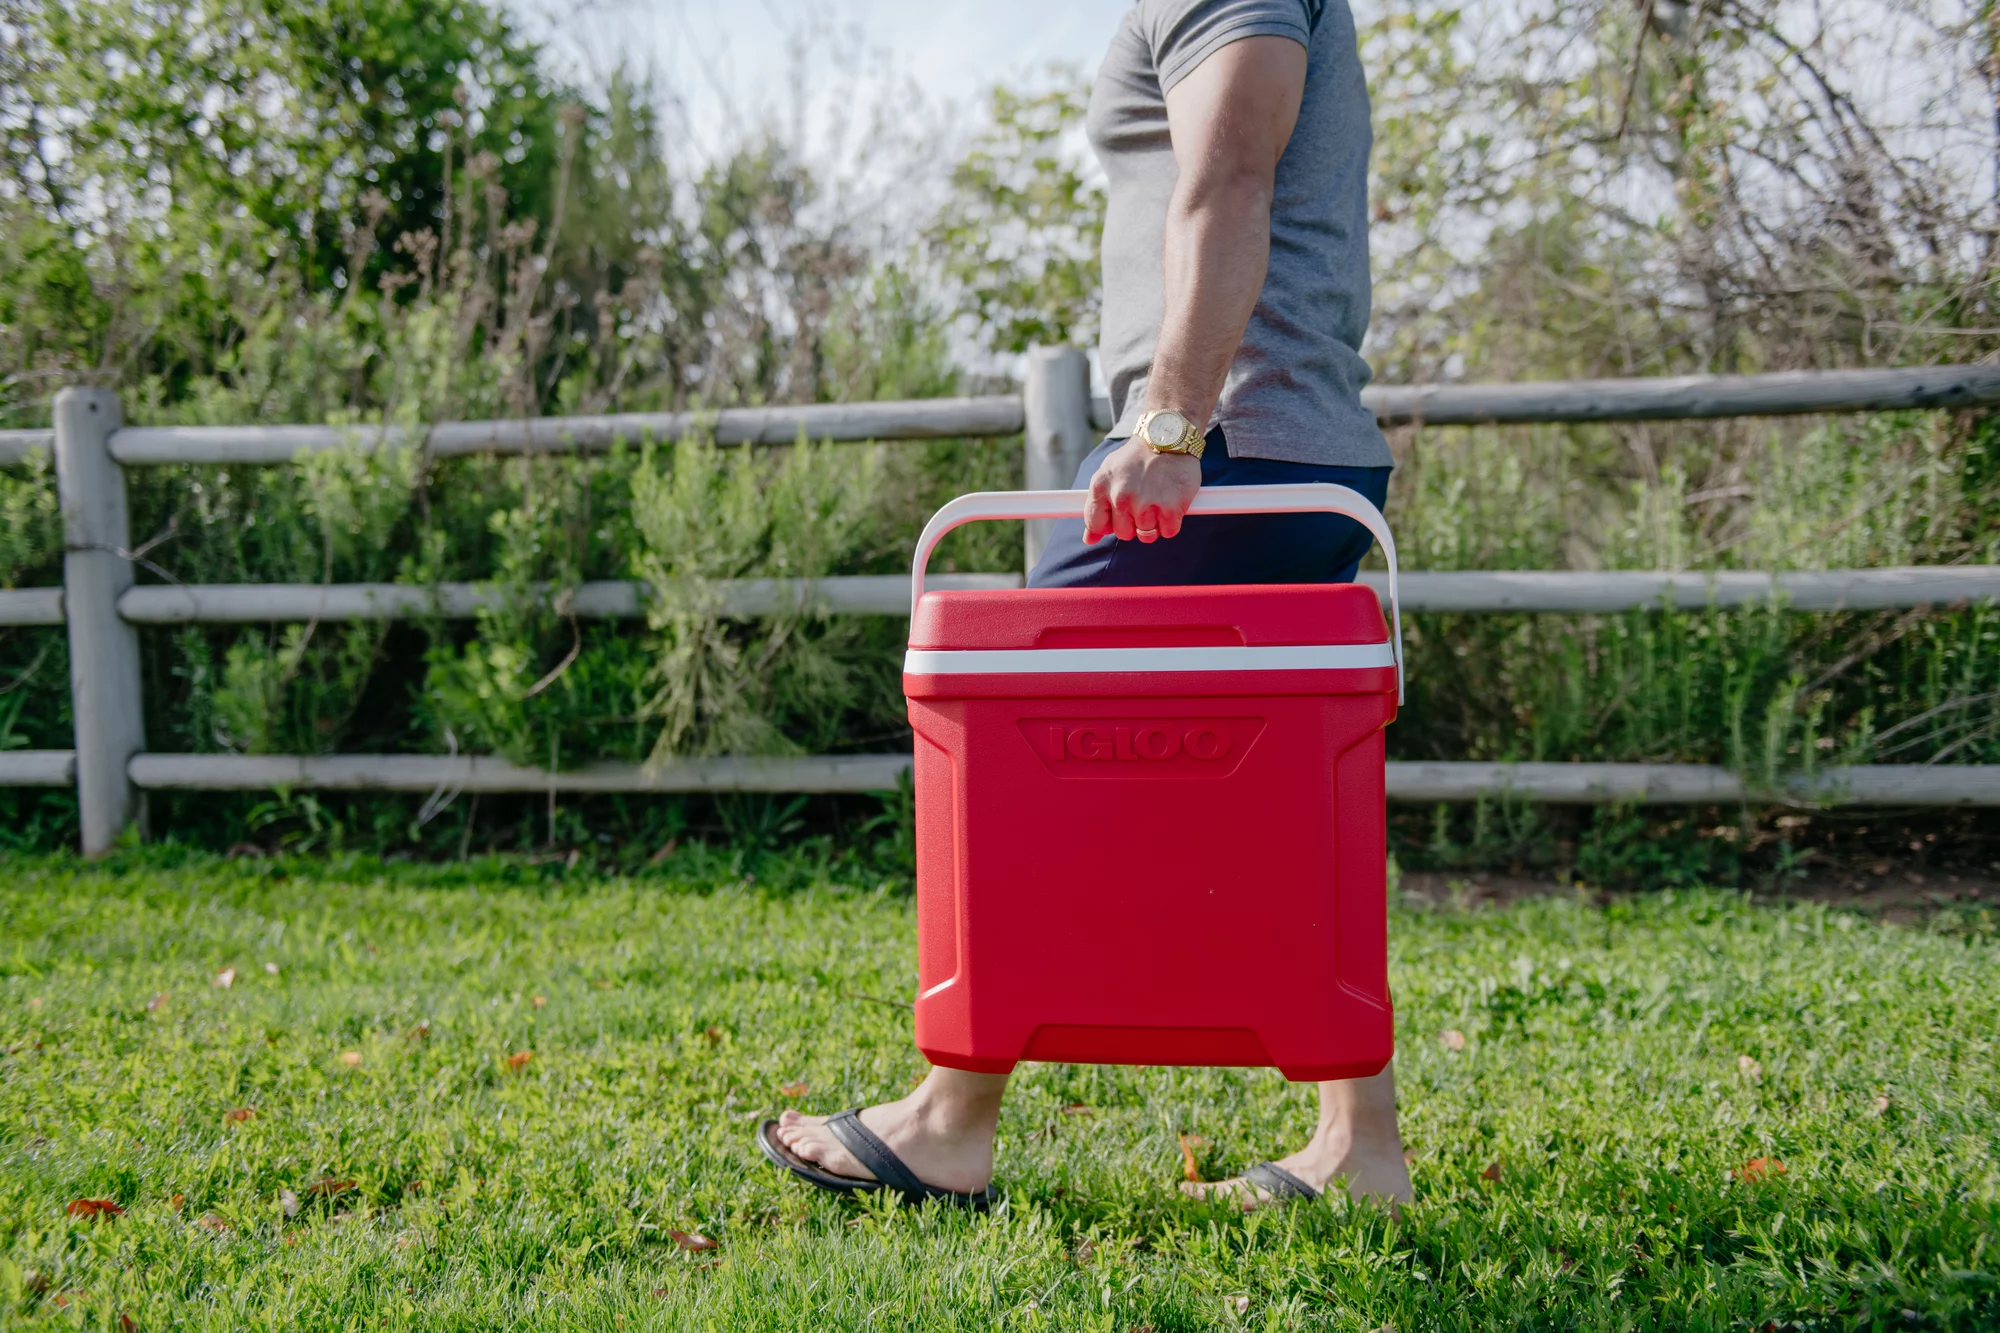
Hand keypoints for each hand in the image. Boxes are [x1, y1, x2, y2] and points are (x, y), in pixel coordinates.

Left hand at [1083, 439, 1202, 543]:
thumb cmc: (1137, 457)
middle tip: (1142, 502)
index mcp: (1101, 486)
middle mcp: (1121, 497)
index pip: (1096, 524)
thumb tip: (1090, 539)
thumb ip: (1097, 505)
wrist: (1168, 436)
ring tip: (1157, 500)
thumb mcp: (1109, 472)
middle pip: (1123, 533)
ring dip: (1153, 523)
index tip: (1117, 518)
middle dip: (1133, 523)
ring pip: (1146, 535)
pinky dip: (1170, 523)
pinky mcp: (1171, 508)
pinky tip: (1170, 503)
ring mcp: (1146, 503)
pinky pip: (1168, 532)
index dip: (1108, 524)